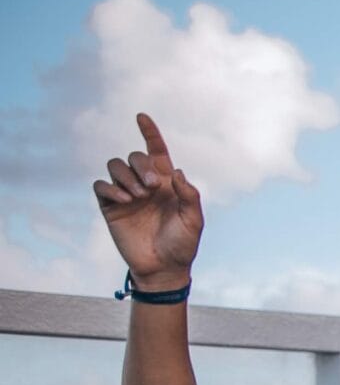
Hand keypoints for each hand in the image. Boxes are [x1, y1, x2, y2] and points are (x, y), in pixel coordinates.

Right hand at [93, 113, 202, 289]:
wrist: (164, 268)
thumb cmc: (182, 244)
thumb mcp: (194, 221)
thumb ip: (190, 196)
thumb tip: (177, 172)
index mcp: (166, 183)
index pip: (155, 151)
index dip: (149, 133)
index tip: (141, 116)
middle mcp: (144, 184)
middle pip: (134, 157)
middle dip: (141, 166)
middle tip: (152, 187)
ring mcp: (126, 194)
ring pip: (114, 166)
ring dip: (126, 176)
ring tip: (138, 196)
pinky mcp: (110, 207)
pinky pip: (101, 186)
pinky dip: (110, 188)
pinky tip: (125, 201)